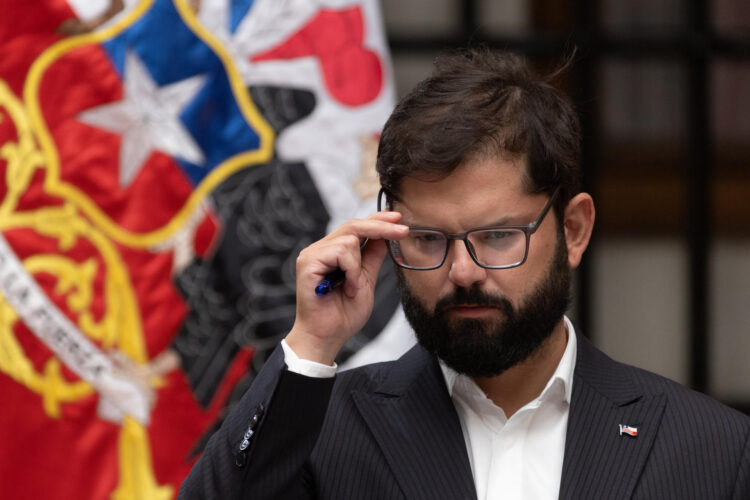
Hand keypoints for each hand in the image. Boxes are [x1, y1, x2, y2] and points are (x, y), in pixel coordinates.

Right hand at [286, 211, 408, 364]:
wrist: (327, 337)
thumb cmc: (343, 315)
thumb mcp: (366, 281)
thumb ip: (372, 257)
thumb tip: (385, 235)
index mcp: (333, 252)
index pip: (356, 227)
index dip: (377, 219)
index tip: (398, 217)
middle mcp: (320, 249)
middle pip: (353, 225)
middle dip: (381, 226)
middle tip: (403, 231)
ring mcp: (312, 254)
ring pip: (350, 238)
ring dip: (359, 266)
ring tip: (353, 288)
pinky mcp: (308, 262)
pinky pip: (341, 251)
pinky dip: (351, 270)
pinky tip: (346, 287)